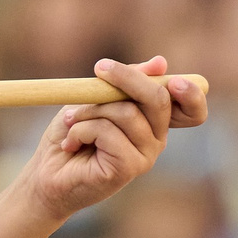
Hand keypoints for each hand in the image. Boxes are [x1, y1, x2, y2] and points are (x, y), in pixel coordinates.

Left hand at [20, 57, 194, 221]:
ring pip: (127, 113)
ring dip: (90, 110)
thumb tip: (160, 62)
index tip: (174, 80)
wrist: (45, 174)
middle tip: (99, 68)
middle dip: (127, 78)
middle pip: (159, 99)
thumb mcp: (96, 98)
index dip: (192, 94)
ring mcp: (145, 156)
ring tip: (70, 121)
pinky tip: (71, 143)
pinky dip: (82, 129)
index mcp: (153, 121)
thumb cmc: (71, 132)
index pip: (192, 110)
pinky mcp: (128, 168)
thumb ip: (127, 82)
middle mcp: (156, 139)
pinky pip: (109, 132)